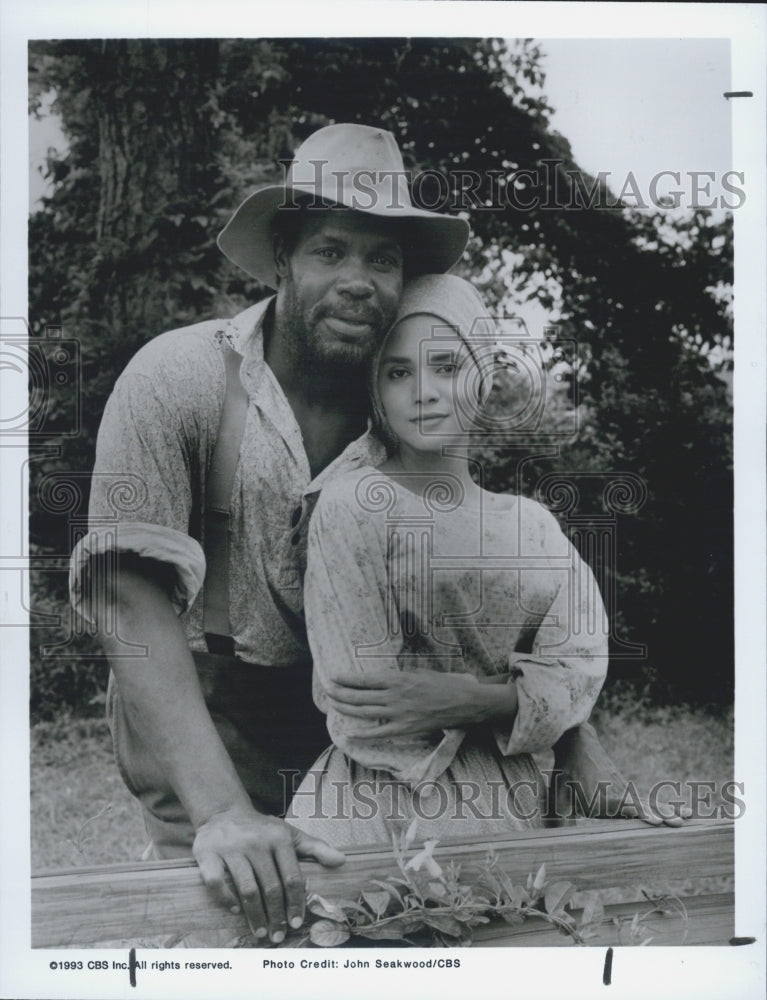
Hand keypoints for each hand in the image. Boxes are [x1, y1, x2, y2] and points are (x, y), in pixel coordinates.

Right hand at [193, 804, 344, 941]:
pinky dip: (226, 899)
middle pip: (270, 888)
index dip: (296, 903)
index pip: (291, 877)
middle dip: (277, 917)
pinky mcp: (208, 854)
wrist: (223, 812)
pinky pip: (216, 883)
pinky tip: (235, 910)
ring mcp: (231, 849)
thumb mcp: (289, 834)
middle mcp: (256, 843)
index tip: (297, 923)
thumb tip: (342, 861)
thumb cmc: (261, 830)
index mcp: (278, 838)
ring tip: (261, 932)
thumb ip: (315, 848)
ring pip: (246, 889)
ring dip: (255, 916)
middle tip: (279, 936)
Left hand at [324, 668, 516, 736]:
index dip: (347, 679)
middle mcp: (395, 696)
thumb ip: (398, 677)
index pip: (365, 679)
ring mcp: (398, 714)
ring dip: (346, 709)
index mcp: (398, 679)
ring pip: (365, 713)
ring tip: (333, 704)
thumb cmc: (443, 683)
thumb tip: (381, 679)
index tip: (334, 677)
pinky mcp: (405, 728)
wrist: (464, 702)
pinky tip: (349, 733)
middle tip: (327, 690)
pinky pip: (378, 733)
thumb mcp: (418, 672)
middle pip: (360, 696)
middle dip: (340, 693)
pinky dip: (362, 734)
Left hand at [550, 723, 691, 826]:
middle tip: (675, 823)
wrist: (579, 743)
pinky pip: (648, 801)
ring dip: (667, 812)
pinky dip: (666, 807)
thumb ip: (560, 816)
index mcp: (602, 796)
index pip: (622, 805)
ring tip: (686, 819)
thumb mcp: (559, 793)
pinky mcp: (628, 790)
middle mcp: (618, 793)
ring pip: (649, 803)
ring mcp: (626, 790)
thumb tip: (554, 837)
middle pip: (641, 806)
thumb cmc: (567, 771)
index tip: (653, 819)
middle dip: (657, 815)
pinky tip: (684, 812)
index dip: (636, 812)